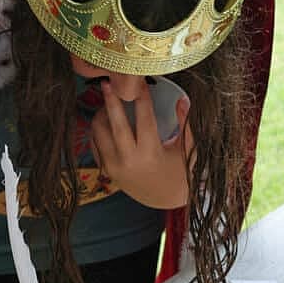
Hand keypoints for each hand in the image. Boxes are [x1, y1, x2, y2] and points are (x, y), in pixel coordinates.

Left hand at [91, 79, 191, 208]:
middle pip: (115, 124)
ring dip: (102, 115)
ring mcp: (114, 167)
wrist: (165, 200)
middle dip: (110, 100)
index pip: (144, 119)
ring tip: (109, 103)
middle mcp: (129, 161)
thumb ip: (186, 124)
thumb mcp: (187, 150)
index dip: (141, 98)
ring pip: (99, 133)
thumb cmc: (179, 173)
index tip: (139, 82)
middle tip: (107, 82)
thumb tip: (182, 98)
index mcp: (151, 154)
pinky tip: (106, 120)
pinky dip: (98, 130)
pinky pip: (95, 144)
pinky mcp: (106, 170)